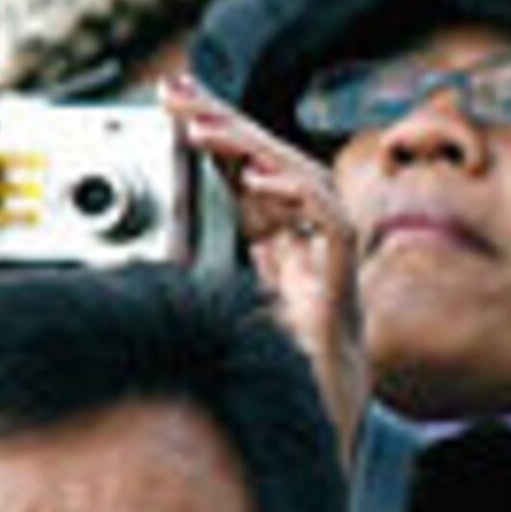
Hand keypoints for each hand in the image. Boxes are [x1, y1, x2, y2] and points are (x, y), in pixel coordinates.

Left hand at [164, 74, 365, 456]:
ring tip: (205, 132)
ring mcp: (327, 254)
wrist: (312, 416)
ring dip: (251, 148)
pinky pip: (327, 219)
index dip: (215, 124)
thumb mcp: (220, 288)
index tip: (174, 95)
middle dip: (223, 119)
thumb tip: (170, 207)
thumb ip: (204, 249)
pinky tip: (255, 180)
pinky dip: (293, 194)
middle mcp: (306, 235)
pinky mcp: (340, 276)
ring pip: (301, 176)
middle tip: (177, 95)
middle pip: (272, 158)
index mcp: (279, 233)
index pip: (248, 163)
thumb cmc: (274, 364)